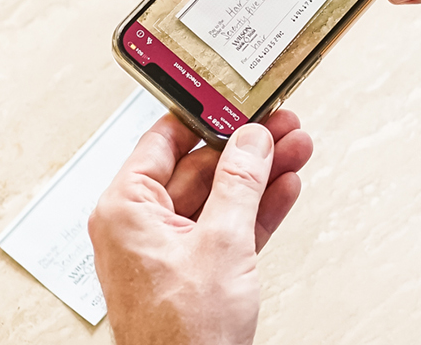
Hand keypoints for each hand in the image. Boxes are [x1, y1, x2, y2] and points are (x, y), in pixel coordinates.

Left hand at [89, 111, 313, 344]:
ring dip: (259, 175)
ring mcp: (167, 250)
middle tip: (281, 125)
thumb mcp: (221, 243)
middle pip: (198, 168)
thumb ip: (240, 184)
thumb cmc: (181, 335)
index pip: (163, 141)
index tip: (236, 99)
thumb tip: (252, 141)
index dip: (205, 115)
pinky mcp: (193, 272)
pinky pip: (226, 228)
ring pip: (218, 198)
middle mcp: (139, 226)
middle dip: (245, 148)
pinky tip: (284, 187)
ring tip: (295, 148)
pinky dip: (255, 210)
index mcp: (124, 209)